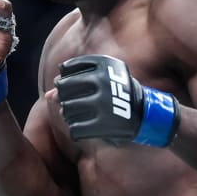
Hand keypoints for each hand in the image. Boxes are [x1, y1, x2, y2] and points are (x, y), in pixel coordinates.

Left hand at [53, 54, 178, 146]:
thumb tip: (47, 95)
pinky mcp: (103, 124)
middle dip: (63, 96)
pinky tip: (83, 129)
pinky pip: (75, 128)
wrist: (148, 115)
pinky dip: (76, 130)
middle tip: (71, 102)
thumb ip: (75, 83)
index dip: (64, 78)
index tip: (70, 86)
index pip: (68, 68)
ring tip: (77, 115)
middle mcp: (102, 82)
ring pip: (67, 109)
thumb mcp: (103, 81)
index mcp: (103, 65)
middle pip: (64, 88)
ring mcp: (102, 103)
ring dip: (68, 114)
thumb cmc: (120, 94)